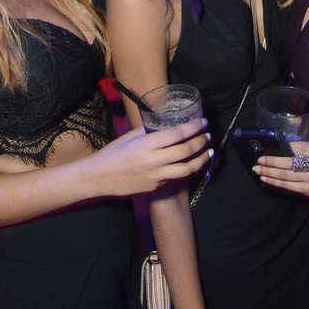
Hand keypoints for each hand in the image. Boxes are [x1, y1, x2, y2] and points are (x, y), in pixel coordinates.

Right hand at [94, 119, 211, 195]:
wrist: (100, 177)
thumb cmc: (113, 153)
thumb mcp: (131, 137)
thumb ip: (150, 131)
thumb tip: (166, 123)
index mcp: (146, 144)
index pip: (177, 134)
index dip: (194, 127)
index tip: (203, 122)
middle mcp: (153, 161)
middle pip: (186, 151)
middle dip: (201, 142)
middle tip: (208, 136)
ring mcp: (156, 176)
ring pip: (187, 168)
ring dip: (201, 159)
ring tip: (209, 152)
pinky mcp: (156, 186)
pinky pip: (176, 176)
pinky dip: (188, 169)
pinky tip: (193, 163)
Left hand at [253, 134, 308, 199]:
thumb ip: (307, 137)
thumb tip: (291, 127)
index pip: (293, 148)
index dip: (279, 150)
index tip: (266, 150)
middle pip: (286, 164)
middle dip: (270, 162)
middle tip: (258, 161)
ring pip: (284, 176)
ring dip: (269, 173)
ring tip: (257, 169)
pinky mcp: (307, 189)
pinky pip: (287, 186)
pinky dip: (275, 182)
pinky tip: (266, 179)